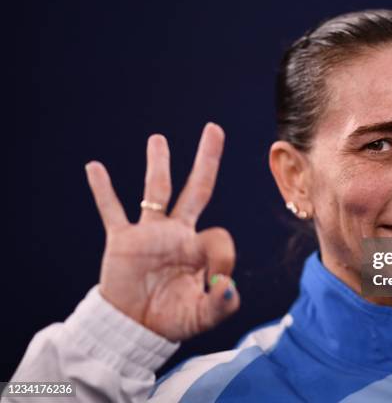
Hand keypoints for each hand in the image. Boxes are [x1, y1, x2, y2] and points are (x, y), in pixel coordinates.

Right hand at [84, 123, 238, 341]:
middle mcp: (177, 233)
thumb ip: (220, 305)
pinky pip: (112, 211)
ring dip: (158, 164)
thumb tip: (230, 287)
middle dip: (206, 159)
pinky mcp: (123, 241)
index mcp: (200, 248)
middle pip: (196, 188)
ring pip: (156, 190)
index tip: (218, 282)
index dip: (223, 257)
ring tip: (158, 139)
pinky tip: (95, 167)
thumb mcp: (202, 316)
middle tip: (214, 129)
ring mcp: (150, 234)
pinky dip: (103, 191)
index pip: (219, 235)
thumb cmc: (172, 319)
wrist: (135, 328)